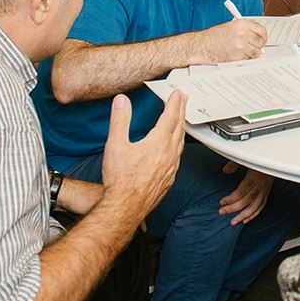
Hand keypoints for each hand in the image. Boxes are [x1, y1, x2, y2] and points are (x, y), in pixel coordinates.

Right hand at [100, 92, 185, 221]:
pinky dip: (178, 145)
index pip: (170, 117)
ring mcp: (171, 168)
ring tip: (180, 120)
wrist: (125, 208)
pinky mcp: (169, 179)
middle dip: (181, 111)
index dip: (174, 103)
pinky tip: (173, 148)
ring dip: (181, 128)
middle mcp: (168, 155)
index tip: (177, 93)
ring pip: (180, 143)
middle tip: (184, 100)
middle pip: (179, 127)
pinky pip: (177, 157)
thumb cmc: (120, 181)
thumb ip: (120, 120)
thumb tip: (122, 101)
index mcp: (158, 143)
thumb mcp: (115, 145)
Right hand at [200, 18, 266, 61]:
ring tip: (244, 51)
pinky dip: (245, 58)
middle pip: (261, 42)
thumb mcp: (230, 26)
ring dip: (253, 53)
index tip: (262, 38)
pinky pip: (248, 59)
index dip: (263, 35)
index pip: (261, 30)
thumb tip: (257, 36)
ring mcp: (241, 46)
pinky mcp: (238, 56)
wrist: (202, 45)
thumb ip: (245, 29)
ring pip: (256, 52)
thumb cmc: (214, 36)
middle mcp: (243, 34)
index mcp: (242, 24)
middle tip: (255, 46)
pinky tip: (237, 55)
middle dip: (259, 45)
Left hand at [217, 161, 273, 225]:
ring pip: (254, 207)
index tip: (222, 202)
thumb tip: (225, 171)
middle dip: (233, 208)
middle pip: (246, 200)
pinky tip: (245, 220)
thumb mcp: (246, 158)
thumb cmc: (260, 158)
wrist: (276, 159)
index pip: (241, 191)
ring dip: (243, 216)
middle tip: (222, 212)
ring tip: (233, 222)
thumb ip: (234, 164)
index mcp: (254, 177)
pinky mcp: (267, 194)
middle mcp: (260, 186)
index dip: (231, 198)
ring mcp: (264, 191)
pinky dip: (253, 214)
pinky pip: (261, 207)